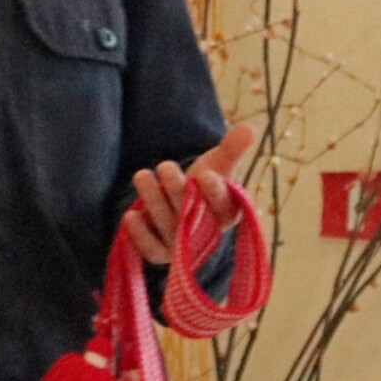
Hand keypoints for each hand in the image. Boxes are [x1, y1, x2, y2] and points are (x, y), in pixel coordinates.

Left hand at [124, 123, 255, 263]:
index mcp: (227, 213)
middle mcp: (207, 234)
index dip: (215, 192)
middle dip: (177, 191)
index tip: (206, 174)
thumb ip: (232, 148)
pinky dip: (140, 236)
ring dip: (154, 202)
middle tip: (165, 166)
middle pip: (192, 216)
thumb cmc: (205, 181)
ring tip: (142, 175)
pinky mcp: (162, 253)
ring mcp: (184, 247)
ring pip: (169, 227)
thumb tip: (249, 128)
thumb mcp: (219, 163)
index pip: (223, 206)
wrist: (185, 202)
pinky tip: (131, 216)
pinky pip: (151, 251)